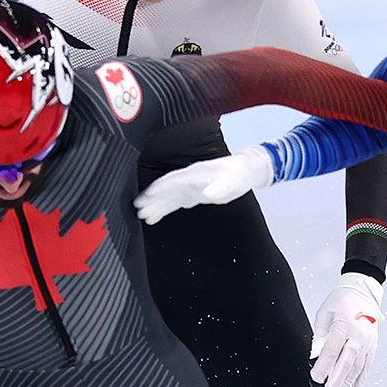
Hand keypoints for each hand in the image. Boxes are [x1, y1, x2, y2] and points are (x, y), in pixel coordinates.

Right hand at [133, 143, 272, 225]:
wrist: (247, 171)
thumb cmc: (240, 173)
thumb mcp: (233, 180)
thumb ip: (220, 187)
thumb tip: (207, 194)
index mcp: (195, 174)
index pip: (172, 181)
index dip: (159, 189)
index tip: (146, 197)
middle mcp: (189, 179)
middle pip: (167, 190)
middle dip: (152, 199)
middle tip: (138, 210)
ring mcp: (191, 186)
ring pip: (169, 197)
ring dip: (157, 205)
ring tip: (143, 216)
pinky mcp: (195, 193)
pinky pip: (176, 201)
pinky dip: (166, 208)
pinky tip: (158, 216)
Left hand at [309, 271, 383, 386]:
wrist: (362, 291)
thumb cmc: (339, 303)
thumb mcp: (324, 315)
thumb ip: (319, 337)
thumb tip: (314, 358)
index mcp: (344, 323)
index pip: (332, 348)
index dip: (324, 365)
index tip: (315, 378)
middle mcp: (359, 334)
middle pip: (347, 361)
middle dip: (337, 380)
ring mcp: (368, 341)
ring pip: (358, 367)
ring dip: (348, 385)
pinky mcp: (373, 346)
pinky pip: (367, 366)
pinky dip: (361, 382)